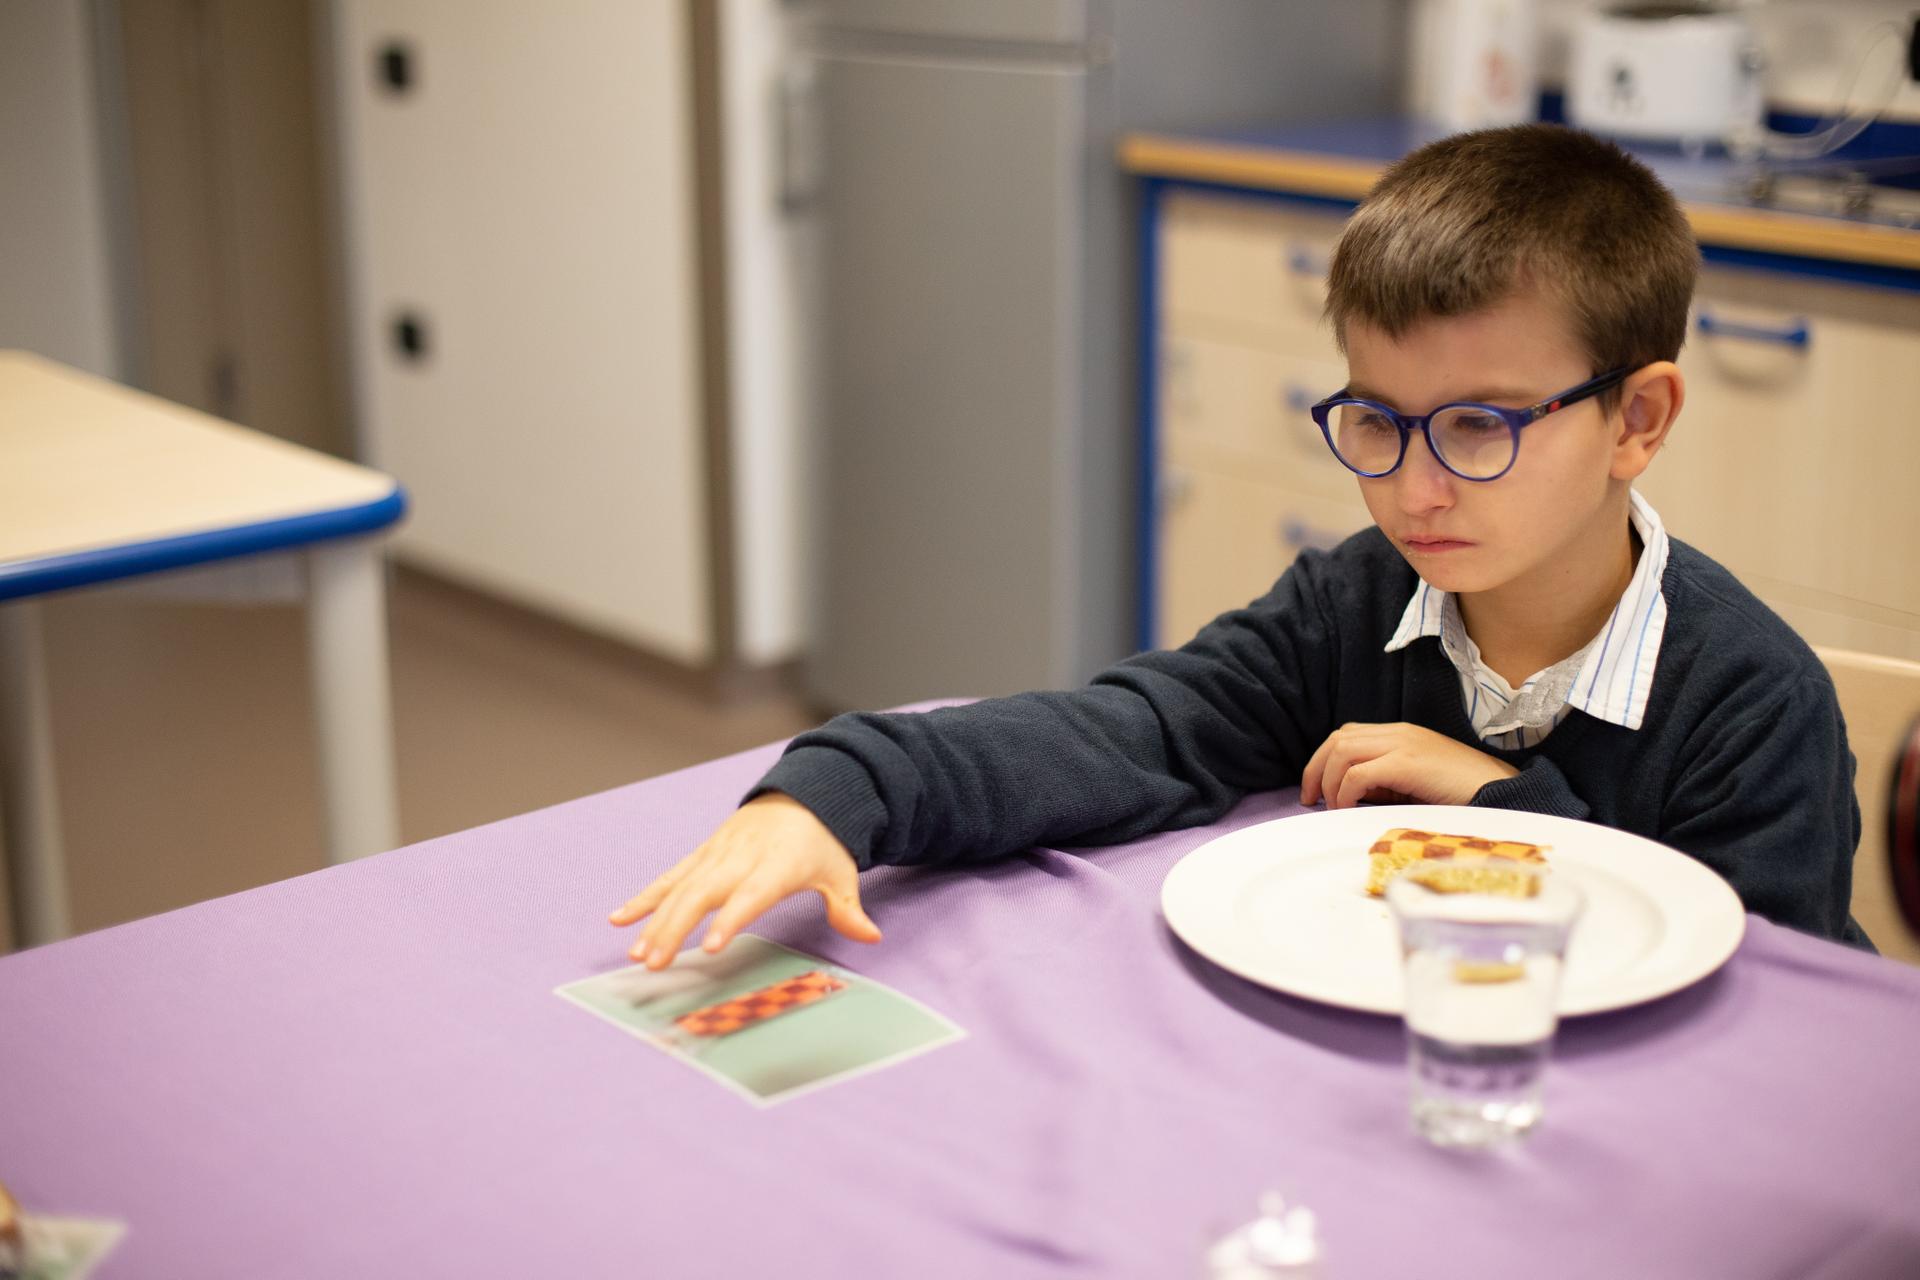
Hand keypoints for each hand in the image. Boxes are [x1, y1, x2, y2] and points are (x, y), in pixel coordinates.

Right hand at [608, 793, 879, 969]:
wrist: (804, 792)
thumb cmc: (823, 841)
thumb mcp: (841, 871)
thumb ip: (849, 908)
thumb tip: (871, 936)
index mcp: (777, 864)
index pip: (750, 894)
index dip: (730, 919)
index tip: (708, 947)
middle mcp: (742, 857)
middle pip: (703, 893)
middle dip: (675, 928)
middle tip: (655, 963)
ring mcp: (718, 854)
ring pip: (681, 887)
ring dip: (655, 920)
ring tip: (636, 954)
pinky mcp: (704, 853)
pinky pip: (671, 876)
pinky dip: (645, 897)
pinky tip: (619, 918)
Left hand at [1299, 722, 1518, 809]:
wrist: (1502, 792)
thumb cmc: (1461, 794)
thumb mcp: (1414, 785)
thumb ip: (1384, 783)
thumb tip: (1348, 796)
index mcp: (1400, 734)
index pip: (1346, 735)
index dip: (1322, 760)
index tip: (1314, 791)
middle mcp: (1399, 733)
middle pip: (1337, 739)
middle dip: (1315, 769)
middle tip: (1309, 799)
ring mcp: (1404, 744)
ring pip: (1342, 751)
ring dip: (1328, 781)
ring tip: (1332, 807)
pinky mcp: (1408, 763)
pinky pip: (1358, 773)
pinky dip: (1345, 791)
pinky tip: (1348, 809)